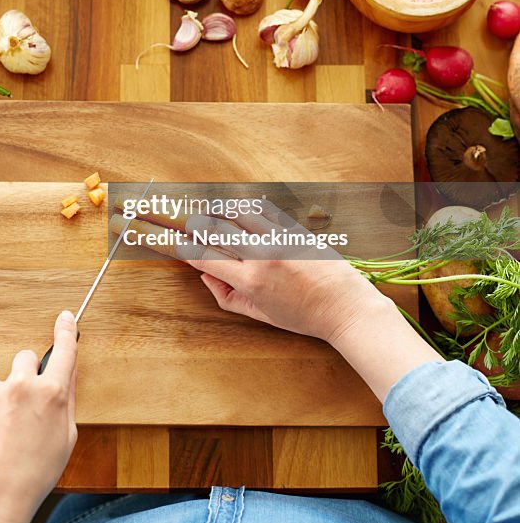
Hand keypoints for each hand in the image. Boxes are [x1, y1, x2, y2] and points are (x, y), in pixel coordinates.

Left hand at [0, 310, 77, 522]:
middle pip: (27, 358)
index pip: (63, 351)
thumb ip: (68, 399)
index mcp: (53, 393)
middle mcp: (24, 385)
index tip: (65, 317)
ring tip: (5, 433)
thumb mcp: (66, 438)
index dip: (65, 331)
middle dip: (27, 373)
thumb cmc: (35, 472)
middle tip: (26, 402)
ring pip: (4, 382)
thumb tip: (68, 374)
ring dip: (6, 398)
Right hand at [179, 203, 383, 345]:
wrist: (345, 306)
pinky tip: (238, 207)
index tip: (178, 243)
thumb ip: (228, 297)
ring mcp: (279, 238)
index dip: (186, 248)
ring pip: (237, 210)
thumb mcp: (261, 315)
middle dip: (196, 225)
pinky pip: (263, 208)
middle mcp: (262, 256)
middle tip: (189, 224)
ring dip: (218, 209)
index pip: (205, 257)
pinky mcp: (295, 228)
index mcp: (250, 281)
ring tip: (210, 210)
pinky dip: (246, 205)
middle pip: (215, 228)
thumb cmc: (304, 316)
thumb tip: (205, 276)